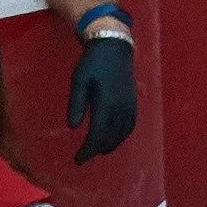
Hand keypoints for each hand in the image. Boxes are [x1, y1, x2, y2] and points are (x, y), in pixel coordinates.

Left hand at [68, 31, 137, 159]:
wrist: (115, 46)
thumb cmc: (93, 62)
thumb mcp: (79, 80)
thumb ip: (76, 104)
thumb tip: (73, 127)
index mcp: (106, 102)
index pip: (98, 134)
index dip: (88, 150)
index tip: (77, 160)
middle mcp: (121, 107)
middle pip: (111, 136)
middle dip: (97, 150)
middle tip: (84, 158)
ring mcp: (130, 104)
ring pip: (123, 132)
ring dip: (112, 144)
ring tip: (99, 151)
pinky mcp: (134, 100)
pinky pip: (130, 124)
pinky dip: (123, 135)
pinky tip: (115, 137)